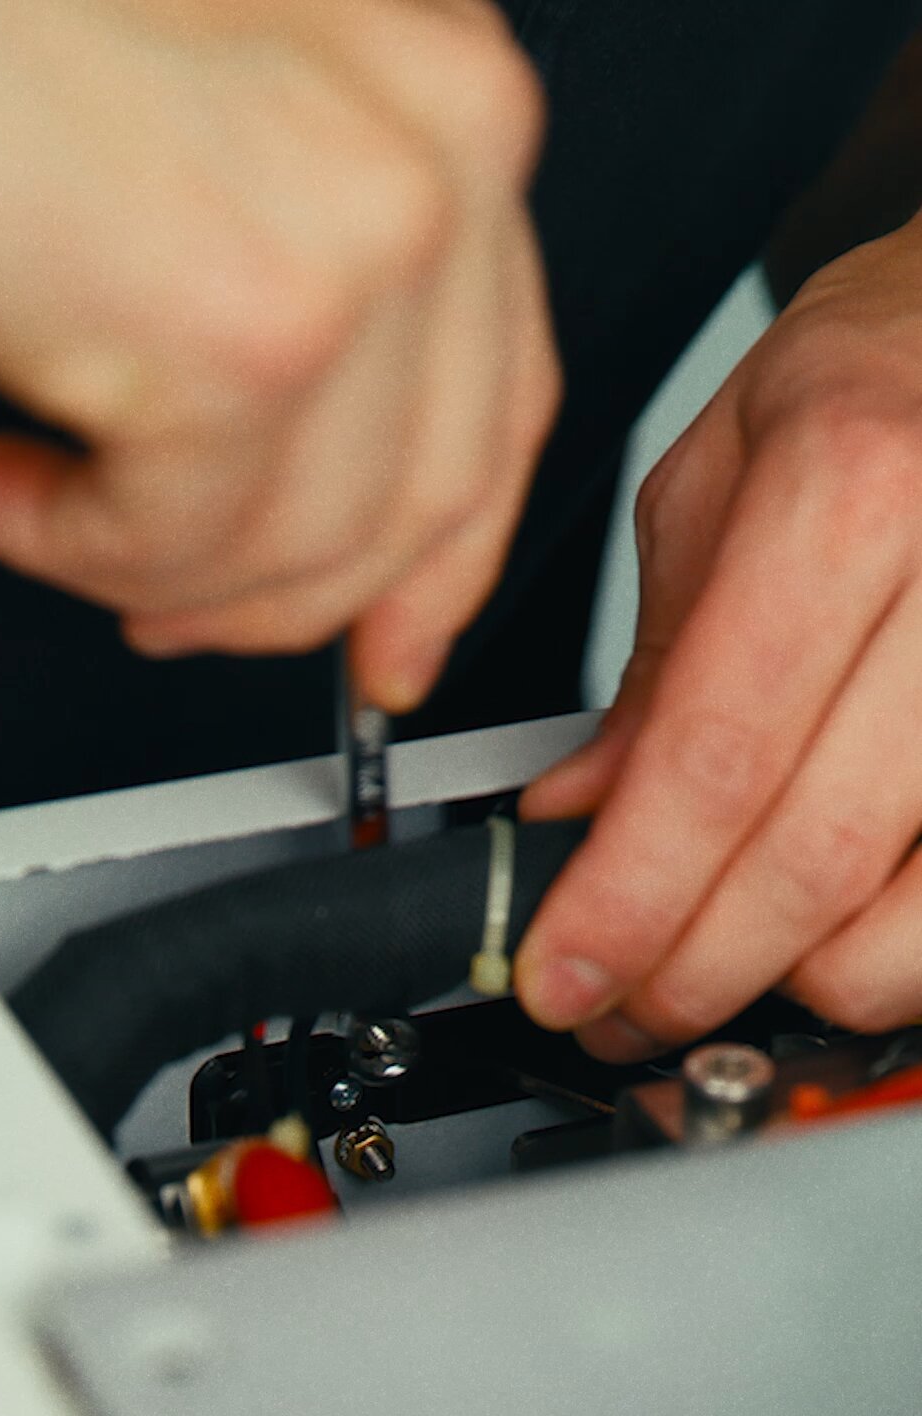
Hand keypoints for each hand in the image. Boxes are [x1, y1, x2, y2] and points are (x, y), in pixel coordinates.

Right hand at [0, 0, 559, 708]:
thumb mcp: (230, 155)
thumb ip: (326, 299)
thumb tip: (343, 508)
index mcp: (451, 101)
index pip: (501, 400)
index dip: (440, 562)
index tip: (394, 643)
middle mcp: (440, 149)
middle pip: (427, 495)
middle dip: (285, 599)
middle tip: (176, 611)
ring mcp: (359, 237)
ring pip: (307, 545)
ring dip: (157, 576)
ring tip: (45, 512)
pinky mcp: (243, 326)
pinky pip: (179, 546)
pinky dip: (68, 551)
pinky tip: (0, 489)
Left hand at [514, 219, 921, 1055]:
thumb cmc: (877, 375)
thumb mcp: (721, 479)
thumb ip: (650, 666)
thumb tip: (572, 817)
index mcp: (857, 490)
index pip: (718, 752)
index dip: (625, 896)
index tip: (560, 971)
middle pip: (814, 857)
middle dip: (689, 972)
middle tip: (613, 1008)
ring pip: (909, 923)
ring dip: (787, 986)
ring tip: (704, 972)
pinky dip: (880, 960)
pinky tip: (815, 939)